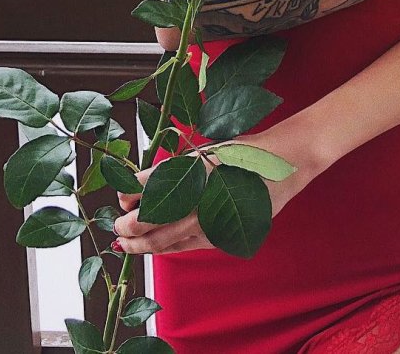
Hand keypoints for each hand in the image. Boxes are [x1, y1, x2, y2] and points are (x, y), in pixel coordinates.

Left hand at [113, 126, 322, 254]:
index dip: (127, 200)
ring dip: (143, 244)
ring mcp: (209, 221)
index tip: (120, 200)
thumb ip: (169, 171)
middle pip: (149, 224)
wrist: (282, 164)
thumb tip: (134, 185)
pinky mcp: (220, 236)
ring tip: (128, 244)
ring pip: (164, 242)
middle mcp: (197, 200)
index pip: (145, 192)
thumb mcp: (202, 154)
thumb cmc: (243, 152)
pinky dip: (167, 247)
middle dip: (127, 229)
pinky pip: (185, 246)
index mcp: (190, 173)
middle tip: (117, 228)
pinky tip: (158, 245)